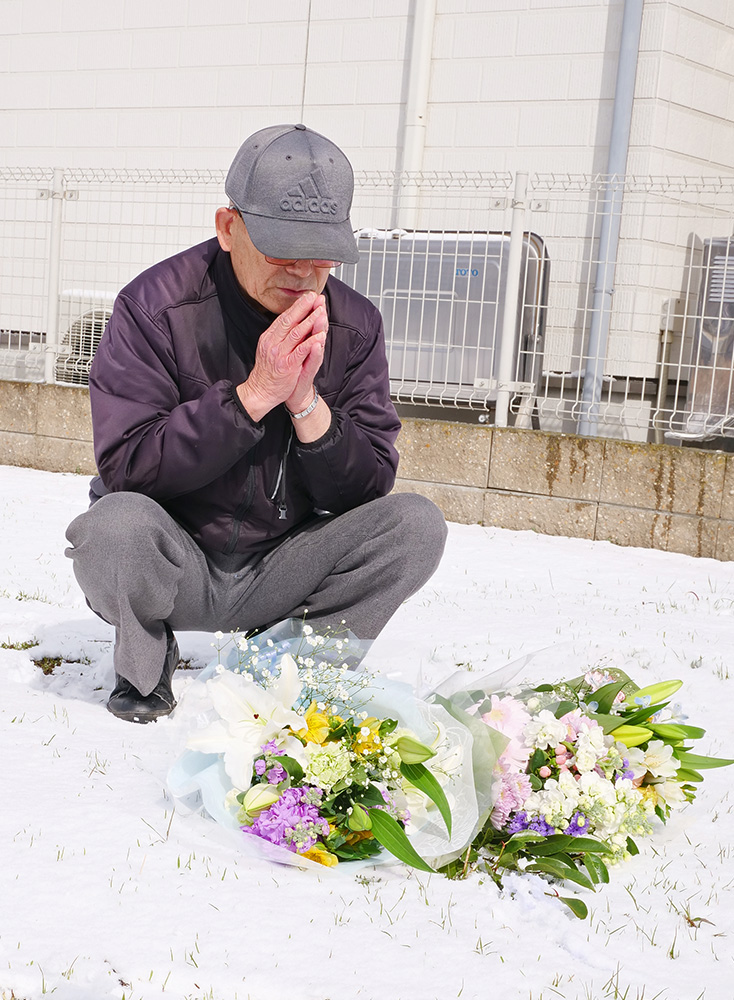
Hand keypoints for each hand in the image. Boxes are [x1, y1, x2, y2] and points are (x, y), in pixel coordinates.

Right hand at [237, 292, 327, 421]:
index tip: (307, 297)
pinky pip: (301, 351)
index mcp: (269, 337)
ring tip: (321, 312)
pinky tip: (320, 335)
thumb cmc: (268, 372)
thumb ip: (278, 336)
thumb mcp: (268, 349)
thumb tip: (289, 322)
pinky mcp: (287, 365)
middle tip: (315, 297)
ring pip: (297, 333)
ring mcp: (280, 354)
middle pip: (290, 320)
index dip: (297, 306)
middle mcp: (273, 343)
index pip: (284, 318)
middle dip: (304, 307)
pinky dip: (311, 342)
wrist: (261, 392)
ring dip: (310, 321)